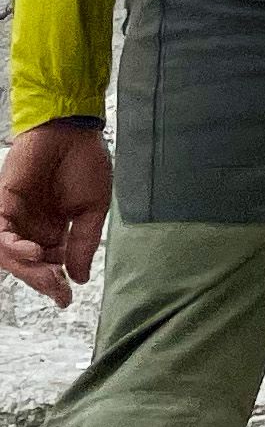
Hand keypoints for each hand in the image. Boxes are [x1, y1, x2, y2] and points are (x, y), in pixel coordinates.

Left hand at [0, 122, 112, 308]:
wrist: (72, 128)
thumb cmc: (85, 160)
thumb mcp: (93, 208)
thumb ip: (84, 243)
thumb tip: (80, 277)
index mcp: (54, 230)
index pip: (50, 265)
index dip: (56, 284)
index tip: (66, 298)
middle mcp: (32, 228)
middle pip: (28, 265)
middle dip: (42, 280)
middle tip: (58, 289)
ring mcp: (16, 217)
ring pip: (10, 255)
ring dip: (26, 269)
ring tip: (45, 272)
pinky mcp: (2, 203)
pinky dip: (12, 247)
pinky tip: (32, 251)